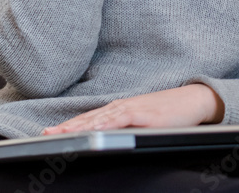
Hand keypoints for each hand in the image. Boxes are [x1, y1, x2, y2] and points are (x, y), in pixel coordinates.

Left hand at [42, 84, 223, 133]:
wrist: (193, 99)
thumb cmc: (169, 111)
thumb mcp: (142, 119)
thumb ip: (125, 126)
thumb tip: (107, 138)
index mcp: (119, 108)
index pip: (90, 118)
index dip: (70, 125)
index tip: (49, 132)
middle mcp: (122, 106)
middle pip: (90, 118)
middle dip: (67, 126)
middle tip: (46, 133)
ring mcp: (133, 109)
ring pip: (101, 118)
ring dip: (81, 126)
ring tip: (62, 133)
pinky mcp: (144, 115)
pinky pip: (121, 119)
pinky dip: (106, 124)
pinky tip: (94, 129)